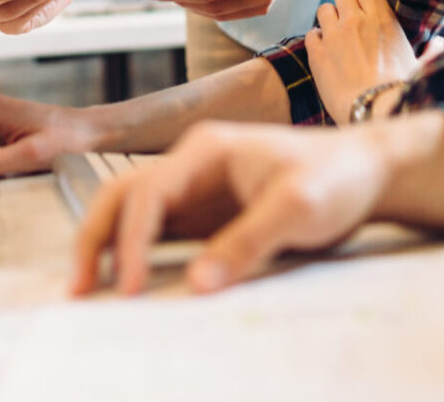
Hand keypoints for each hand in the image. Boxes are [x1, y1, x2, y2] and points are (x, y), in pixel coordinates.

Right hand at [70, 113, 443, 296]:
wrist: (366, 171)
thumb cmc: (337, 176)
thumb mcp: (299, 207)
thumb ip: (249, 241)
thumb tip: (200, 283)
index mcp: (206, 150)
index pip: (146, 192)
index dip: (130, 240)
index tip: (130, 286)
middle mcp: (190, 166)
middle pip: (120, 195)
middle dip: (94, 239)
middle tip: (77, 289)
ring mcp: (195, 191)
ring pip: (131, 214)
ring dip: (105, 248)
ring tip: (87, 292)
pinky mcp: (206, 216)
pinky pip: (158, 237)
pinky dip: (134, 258)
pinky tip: (129, 288)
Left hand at [306, 0, 440, 125]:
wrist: (373, 112)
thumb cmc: (401, 90)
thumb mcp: (422, 67)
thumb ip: (432, 51)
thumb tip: (441, 43)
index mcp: (381, 18)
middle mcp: (354, 21)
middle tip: (352, 13)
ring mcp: (333, 36)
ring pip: (324, 9)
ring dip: (331, 17)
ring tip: (339, 33)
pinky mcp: (316, 54)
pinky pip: (311, 34)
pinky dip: (318, 39)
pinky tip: (326, 50)